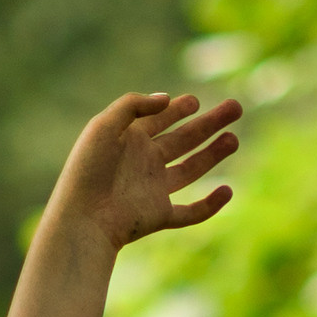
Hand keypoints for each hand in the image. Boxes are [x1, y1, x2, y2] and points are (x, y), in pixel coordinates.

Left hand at [57, 88, 240, 251]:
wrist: (82, 218)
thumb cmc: (87, 171)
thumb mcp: (103, 126)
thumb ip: (132, 105)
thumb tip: (166, 98)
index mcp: (129, 141)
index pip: (159, 120)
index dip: (178, 108)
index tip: (195, 101)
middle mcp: (144, 163)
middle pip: (183, 140)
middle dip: (209, 124)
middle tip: (235, 108)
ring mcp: (153, 190)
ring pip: (191, 170)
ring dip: (213, 154)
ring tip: (233, 139)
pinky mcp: (159, 216)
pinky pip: (190, 213)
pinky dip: (210, 205)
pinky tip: (227, 191)